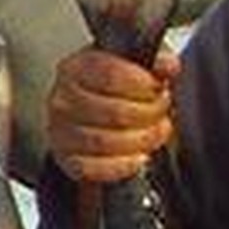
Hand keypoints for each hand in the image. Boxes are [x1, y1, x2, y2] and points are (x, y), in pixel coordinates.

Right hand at [47, 44, 178, 186]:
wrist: (93, 114)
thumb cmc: (113, 88)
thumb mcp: (134, 64)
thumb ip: (154, 60)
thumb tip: (167, 65)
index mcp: (76, 68)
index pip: (110, 74)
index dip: (143, 84)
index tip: (158, 87)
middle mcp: (63, 100)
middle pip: (114, 112)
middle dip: (149, 114)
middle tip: (160, 111)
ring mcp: (61, 132)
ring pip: (106, 142)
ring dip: (141, 140)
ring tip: (154, 132)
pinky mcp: (66, 160)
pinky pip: (95, 168)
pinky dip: (123, 165)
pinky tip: (138, 156)